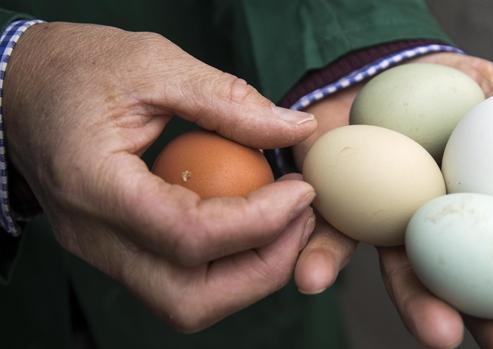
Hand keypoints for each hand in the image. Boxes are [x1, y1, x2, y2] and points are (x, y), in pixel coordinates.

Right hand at [4, 22, 318, 331]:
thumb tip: (295, 129)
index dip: (260, 221)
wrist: (20, 87)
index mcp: (94, 185)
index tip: (301, 190)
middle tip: (300, 220)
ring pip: (185, 303)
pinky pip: (178, 281)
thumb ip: (228, 101)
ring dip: (248, 275)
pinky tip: (252, 223)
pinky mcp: (114, 250)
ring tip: (284, 225)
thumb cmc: (78, 67)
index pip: (188, 235)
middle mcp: (92, 236)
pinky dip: (226, 265)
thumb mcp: (155, 66)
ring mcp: (101, 251)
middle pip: (188, 297)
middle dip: (262, 269)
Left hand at [293, 52, 492, 347]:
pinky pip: (331, 238)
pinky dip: (323, 259)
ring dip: (419, 305)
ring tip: (438, 333)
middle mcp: (435, 225)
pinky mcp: (338, 213)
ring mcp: (388, 225)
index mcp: (478, 201)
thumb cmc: (438, 84)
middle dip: (491, 316)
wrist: (369, 72)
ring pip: (405, 273)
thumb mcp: (483, 86)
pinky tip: (314, 279)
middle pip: (468, 279)